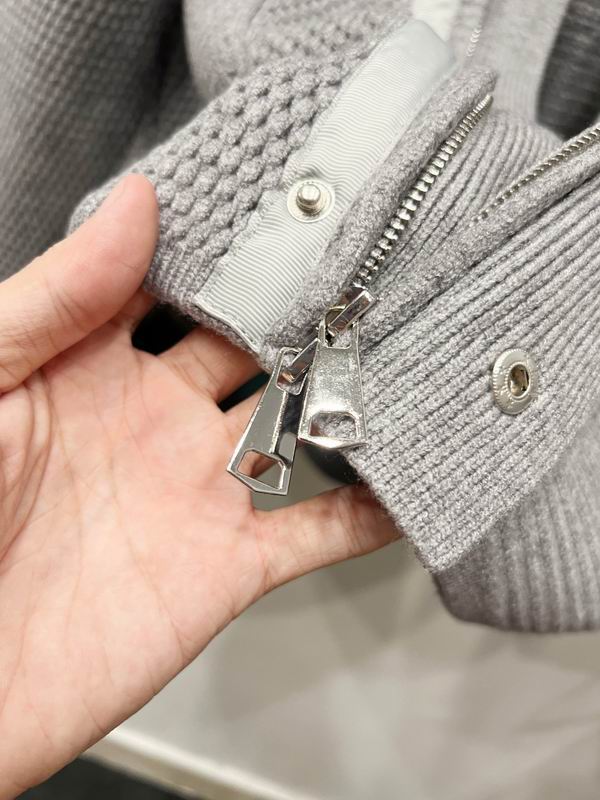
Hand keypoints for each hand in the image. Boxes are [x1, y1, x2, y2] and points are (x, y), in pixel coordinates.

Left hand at [0, 176, 397, 796]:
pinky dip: (368, 511)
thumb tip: (135, 203)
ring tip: (410, 349)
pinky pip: (316, 532)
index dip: (228, 247)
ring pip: (297, 430)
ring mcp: (195, 493)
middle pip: (253, 350)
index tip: (287, 201)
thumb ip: (55, 297)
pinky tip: (408, 480)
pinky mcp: (226, 566)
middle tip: (371, 262)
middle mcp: (155, 422)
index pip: (176, 286)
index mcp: (92, 367)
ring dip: (348, 398)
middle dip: (305, 312)